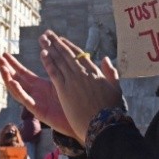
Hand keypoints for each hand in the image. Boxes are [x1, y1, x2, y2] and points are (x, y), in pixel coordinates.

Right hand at [0, 52, 75, 137]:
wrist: (83, 120)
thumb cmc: (73, 101)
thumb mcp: (61, 81)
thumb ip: (53, 69)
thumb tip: (48, 52)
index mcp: (39, 85)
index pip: (22, 73)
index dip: (13, 64)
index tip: (5, 54)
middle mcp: (34, 93)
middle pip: (16, 80)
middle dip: (6, 69)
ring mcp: (35, 102)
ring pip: (18, 90)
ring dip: (9, 79)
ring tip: (2, 68)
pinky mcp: (39, 111)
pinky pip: (26, 100)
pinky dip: (19, 91)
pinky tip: (13, 82)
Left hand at [39, 30, 123, 144]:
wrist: (104, 125)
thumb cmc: (112, 110)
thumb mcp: (116, 89)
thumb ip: (111, 73)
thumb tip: (106, 59)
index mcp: (95, 73)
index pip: (79, 55)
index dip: (69, 46)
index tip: (61, 39)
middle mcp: (83, 74)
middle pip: (67, 55)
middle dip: (56, 43)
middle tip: (47, 34)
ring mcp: (73, 81)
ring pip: (59, 61)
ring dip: (50, 48)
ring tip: (42, 39)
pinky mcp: (64, 90)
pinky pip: (54, 73)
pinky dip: (48, 62)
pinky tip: (43, 53)